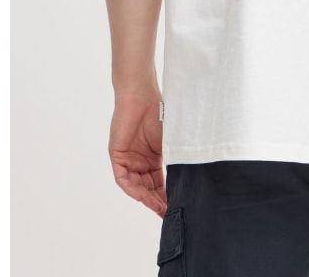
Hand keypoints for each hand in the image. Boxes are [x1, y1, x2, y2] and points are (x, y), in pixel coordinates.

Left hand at [108, 93, 166, 216]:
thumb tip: (191, 177)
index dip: (167, 196)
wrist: (142, 96)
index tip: (176, 208)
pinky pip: (123, 179)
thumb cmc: (159, 113)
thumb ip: (177, 158)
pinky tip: (143, 197)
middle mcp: (140, 161)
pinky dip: (133, 189)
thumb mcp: (171, 140)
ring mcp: (128, 159)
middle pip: (148, 188)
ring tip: (159, 208)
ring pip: (136, 186)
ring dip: (147, 199)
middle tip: (168, 213)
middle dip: (157, 202)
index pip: (159, 182)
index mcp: (153, 157)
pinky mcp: (117, 155)